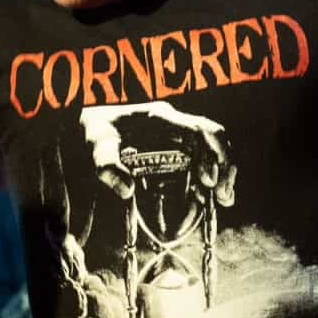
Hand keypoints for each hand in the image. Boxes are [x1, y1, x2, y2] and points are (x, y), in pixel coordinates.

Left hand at [78, 102, 235, 204]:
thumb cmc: (96, 131)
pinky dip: (214, 175)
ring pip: (214, 147)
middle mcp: (176, 122)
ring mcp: (180, 133)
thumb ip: (107, 165)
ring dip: (224, 172)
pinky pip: (205, 157)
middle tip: (223, 197)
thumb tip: (126, 190)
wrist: (93, 122)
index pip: (197, 130)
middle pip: (215, 137)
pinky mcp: (180, 145)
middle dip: (225, 165)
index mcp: (160, 118)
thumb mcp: (96, 145)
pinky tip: (214, 197)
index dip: (209, 155)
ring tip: (224, 200)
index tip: (208, 182)